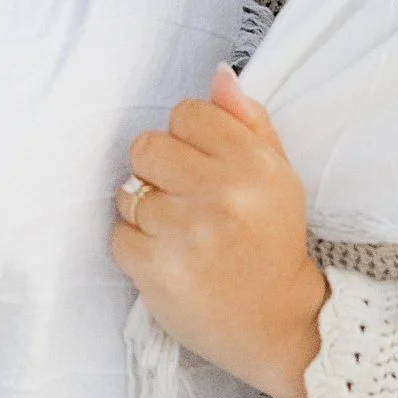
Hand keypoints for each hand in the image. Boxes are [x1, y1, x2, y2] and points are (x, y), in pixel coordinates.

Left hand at [111, 64, 328, 397]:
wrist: (278, 321)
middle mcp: (220, 193)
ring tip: (178, 231)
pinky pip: (118, 236)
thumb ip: (247, 120)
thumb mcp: (278, 174)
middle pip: (147, 146)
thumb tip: (217, 75)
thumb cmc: (273, 240)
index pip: (186, 112)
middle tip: (184, 197)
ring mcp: (185, 234)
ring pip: (128, 193)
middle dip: (159, 170)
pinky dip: (135, 247)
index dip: (188, 137)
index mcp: (251, 163)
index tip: (202, 163)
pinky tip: (166, 257)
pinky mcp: (157, 271)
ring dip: (146, 211)